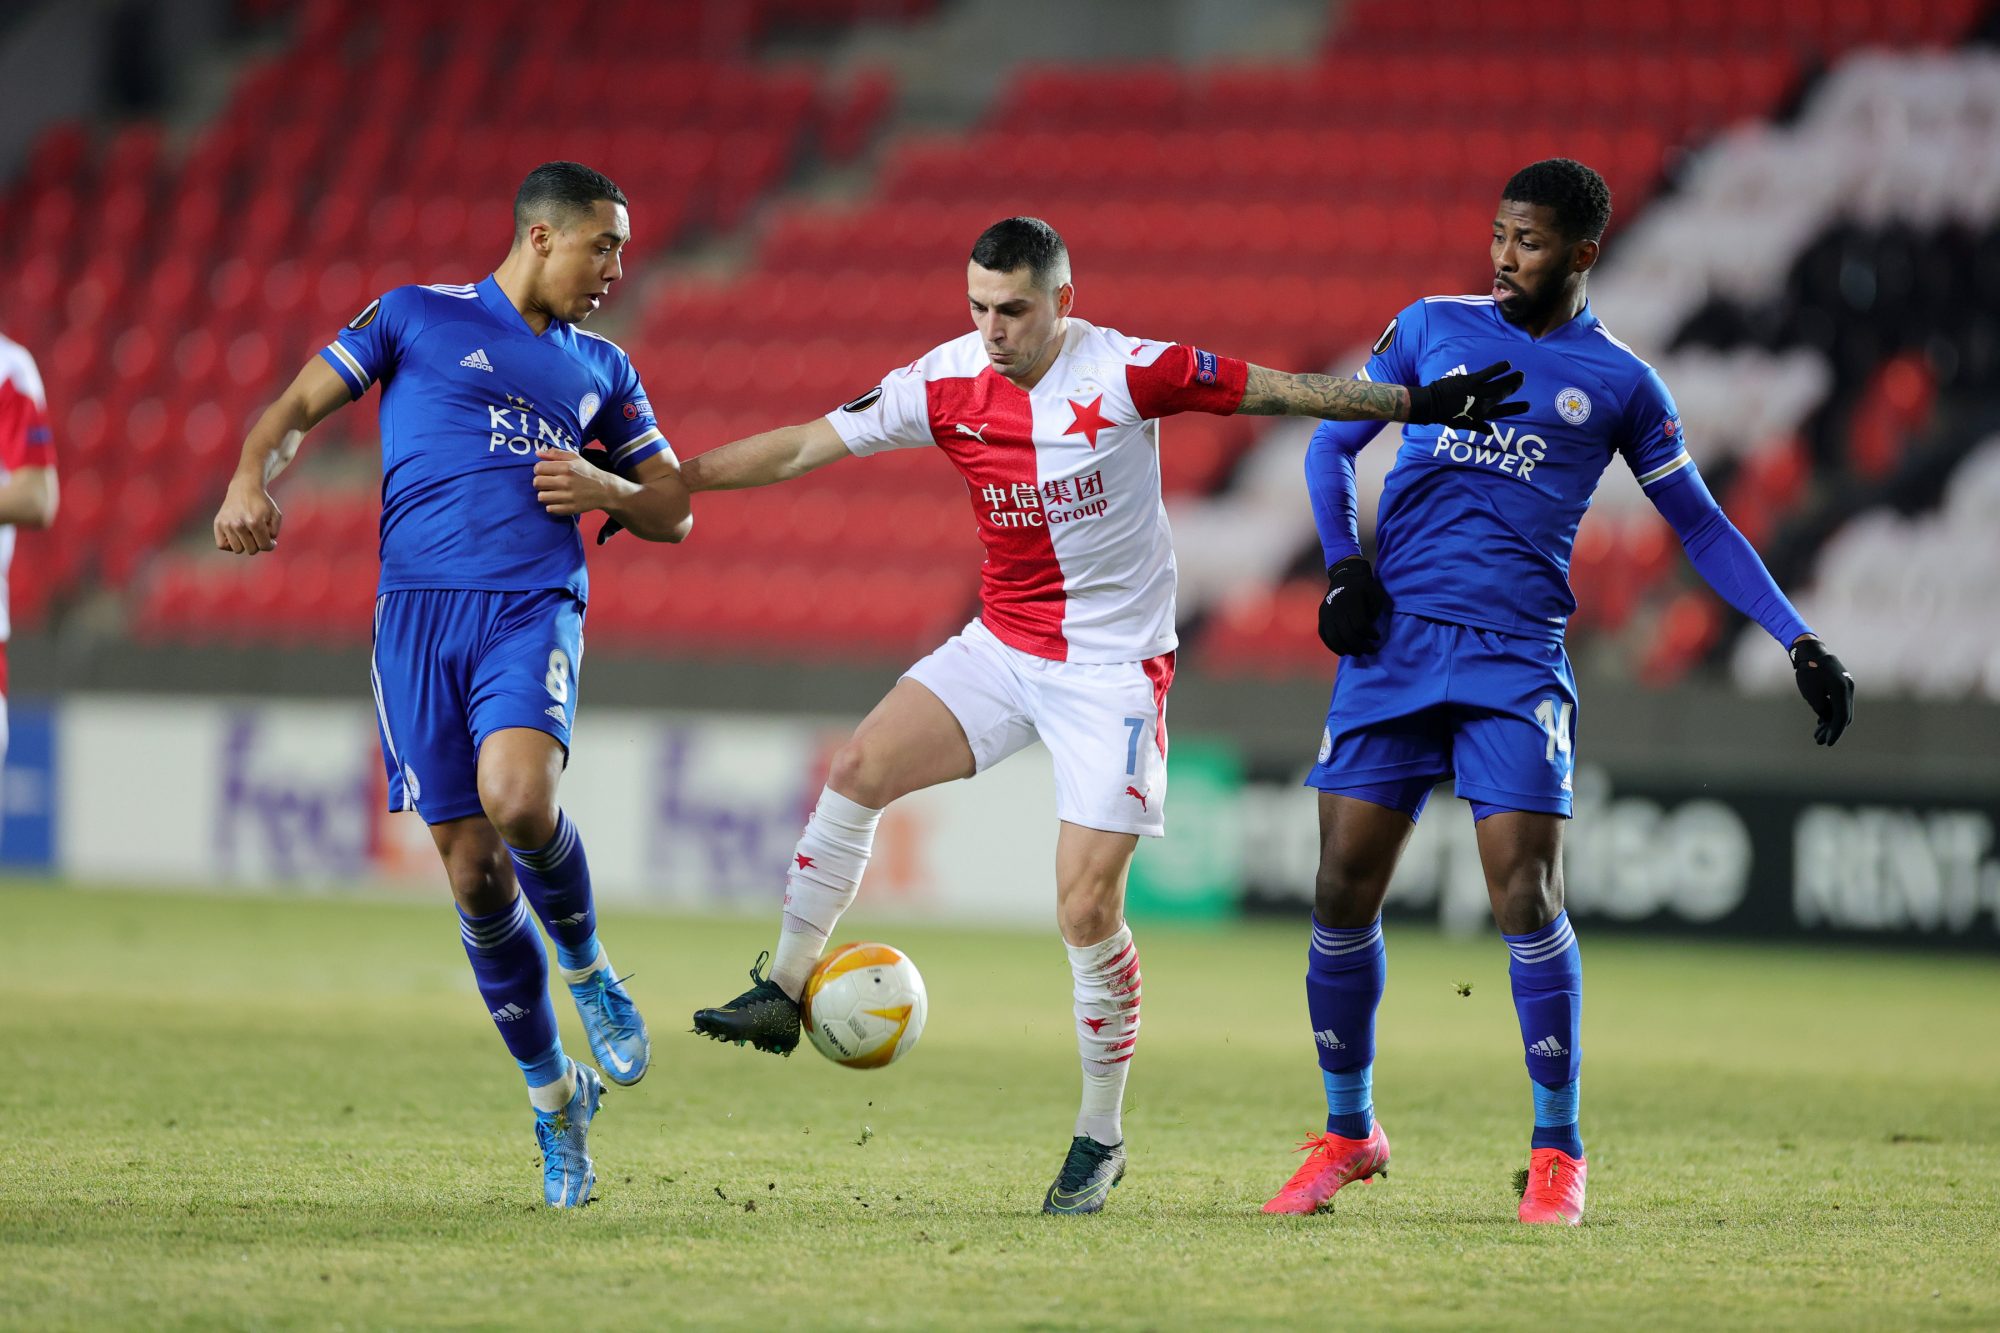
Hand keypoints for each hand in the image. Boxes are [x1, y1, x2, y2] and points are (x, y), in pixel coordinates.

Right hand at [213, 476, 281, 553]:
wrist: (244, 488)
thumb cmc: (261, 503)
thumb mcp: (275, 515)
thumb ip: (274, 532)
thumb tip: (266, 544)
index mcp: (254, 522)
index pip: (264, 546)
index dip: (269, 545)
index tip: (270, 541)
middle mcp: (238, 524)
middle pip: (251, 550)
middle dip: (257, 544)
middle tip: (257, 534)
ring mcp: (226, 524)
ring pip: (237, 550)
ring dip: (244, 544)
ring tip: (247, 534)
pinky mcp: (218, 524)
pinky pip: (222, 545)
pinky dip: (229, 544)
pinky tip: (236, 535)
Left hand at [533, 447, 631, 526]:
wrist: (605, 490)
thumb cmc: (587, 472)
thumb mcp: (575, 458)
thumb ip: (556, 454)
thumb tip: (538, 453)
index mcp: (566, 467)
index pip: (538, 468)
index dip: (540, 469)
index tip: (546, 471)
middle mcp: (565, 482)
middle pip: (537, 483)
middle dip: (540, 482)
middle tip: (549, 482)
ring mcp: (567, 497)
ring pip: (541, 497)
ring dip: (545, 494)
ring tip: (553, 492)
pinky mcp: (570, 509)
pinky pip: (549, 509)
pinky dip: (552, 505)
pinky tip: (559, 501)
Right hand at [1318, 556, 1390, 655]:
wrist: (1345, 576)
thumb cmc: (1364, 587)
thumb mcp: (1375, 594)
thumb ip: (1373, 611)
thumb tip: (1368, 630)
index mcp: (1351, 600)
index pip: (1359, 624)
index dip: (1369, 634)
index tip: (1377, 637)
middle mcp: (1336, 607)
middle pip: (1347, 634)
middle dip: (1360, 646)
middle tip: (1370, 650)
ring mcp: (1326, 612)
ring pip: (1334, 638)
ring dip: (1347, 649)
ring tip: (1357, 652)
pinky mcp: (1321, 616)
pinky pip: (1324, 635)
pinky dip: (1333, 646)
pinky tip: (1343, 652)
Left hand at [1405, 361, 1527, 433]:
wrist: (1431, 405)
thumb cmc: (1446, 415)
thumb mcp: (1463, 425)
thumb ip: (1478, 427)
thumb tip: (1491, 431)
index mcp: (1480, 416)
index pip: (1503, 412)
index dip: (1516, 409)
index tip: (1528, 405)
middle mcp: (1481, 405)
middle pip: (1503, 395)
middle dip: (1514, 387)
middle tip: (1522, 379)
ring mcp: (1477, 392)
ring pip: (1499, 385)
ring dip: (1511, 379)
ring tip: (1521, 374)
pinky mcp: (1471, 381)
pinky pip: (1488, 373)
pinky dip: (1499, 369)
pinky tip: (1508, 364)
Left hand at [1790, 636, 1854, 745]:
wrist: (1811, 651)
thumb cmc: (1809, 671)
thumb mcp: (1812, 694)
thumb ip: (1822, 709)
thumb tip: (1828, 720)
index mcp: (1842, 690)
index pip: (1841, 717)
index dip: (1835, 732)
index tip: (1828, 743)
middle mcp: (1848, 688)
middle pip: (1843, 715)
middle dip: (1832, 730)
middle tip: (1820, 742)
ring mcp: (1846, 687)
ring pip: (1840, 710)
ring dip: (1830, 723)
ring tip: (1817, 736)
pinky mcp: (1841, 686)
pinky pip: (1838, 703)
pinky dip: (1830, 713)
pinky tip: (1820, 723)